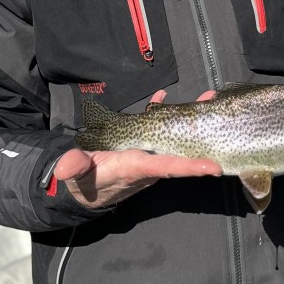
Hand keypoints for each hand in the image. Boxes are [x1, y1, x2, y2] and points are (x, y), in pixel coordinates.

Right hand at [54, 88, 220, 209]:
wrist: (80, 186)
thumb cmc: (81, 182)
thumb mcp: (74, 175)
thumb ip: (73, 167)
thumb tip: (69, 164)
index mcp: (134, 169)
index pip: (166, 168)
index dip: (190, 167)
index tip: (213, 167)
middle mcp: (148, 162)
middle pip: (181, 149)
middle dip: (200, 133)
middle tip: (214, 108)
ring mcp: (148, 154)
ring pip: (174, 137)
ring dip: (188, 118)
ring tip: (205, 98)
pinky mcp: (142, 147)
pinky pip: (156, 129)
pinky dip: (160, 112)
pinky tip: (161, 97)